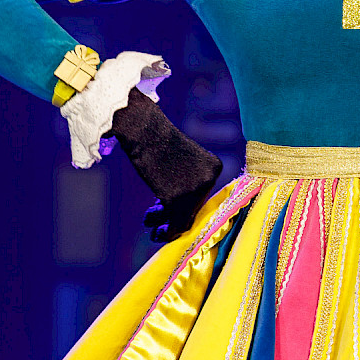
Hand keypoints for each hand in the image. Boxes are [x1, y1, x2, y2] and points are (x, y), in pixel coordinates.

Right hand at [109, 89, 222, 242]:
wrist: (144, 130)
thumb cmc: (157, 141)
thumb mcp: (183, 160)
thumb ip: (189, 181)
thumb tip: (182, 212)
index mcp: (215, 167)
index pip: (204, 194)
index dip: (185, 204)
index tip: (167, 204)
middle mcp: (210, 179)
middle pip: (195, 207)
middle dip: (175, 213)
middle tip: (155, 214)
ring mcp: (196, 190)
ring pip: (185, 218)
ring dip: (167, 224)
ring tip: (151, 221)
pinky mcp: (178, 199)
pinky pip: (174, 223)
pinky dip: (164, 230)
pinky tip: (152, 226)